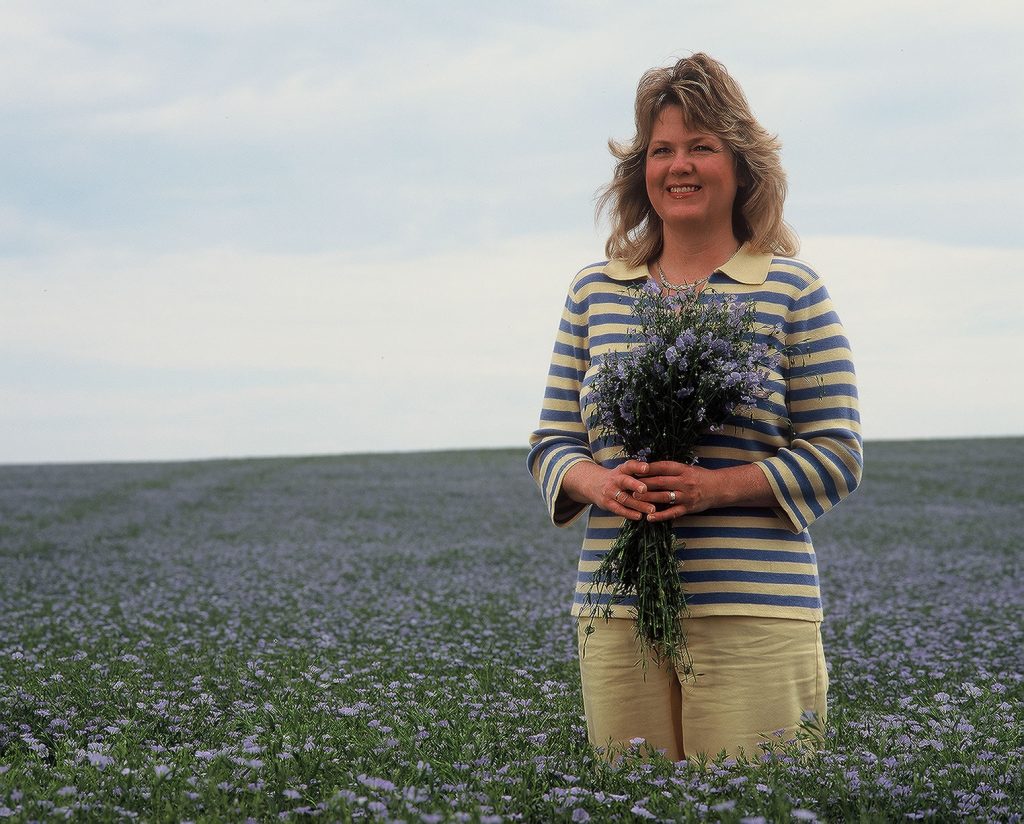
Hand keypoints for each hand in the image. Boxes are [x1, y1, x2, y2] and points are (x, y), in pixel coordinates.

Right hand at [561, 460, 657, 521]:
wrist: (593, 484)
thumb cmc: (617, 478)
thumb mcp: (625, 471)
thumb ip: (639, 472)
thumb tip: (663, 473)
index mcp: (621, 469)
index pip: (629, 466)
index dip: (638, 466)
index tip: (647, 467)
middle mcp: (615, 479)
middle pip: (625, 481)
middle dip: (635, 485)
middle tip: (645, 489)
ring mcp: (610, 492)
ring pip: (625, 498)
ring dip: (638, 504)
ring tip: (652, 509)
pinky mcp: (607, 503)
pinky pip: (618, 509)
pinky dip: (629, 513)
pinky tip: (639, 516)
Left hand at [633, 460, 775, 521]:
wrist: (720, 488)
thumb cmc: (700, 477)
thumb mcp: (687, 468)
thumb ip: (670, 469)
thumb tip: (648, 467)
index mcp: (683, 470)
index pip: (663, 467)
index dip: (648, 468)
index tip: (635, 468)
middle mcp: (684, 482)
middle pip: (661, 482)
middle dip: (644, 484)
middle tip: (629, 485)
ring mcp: (686, 496)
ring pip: (664, 497)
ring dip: (648, 498)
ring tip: (635, 499)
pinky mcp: (688, 508)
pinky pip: (672, 513)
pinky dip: (660, 516)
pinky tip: (649, 517)